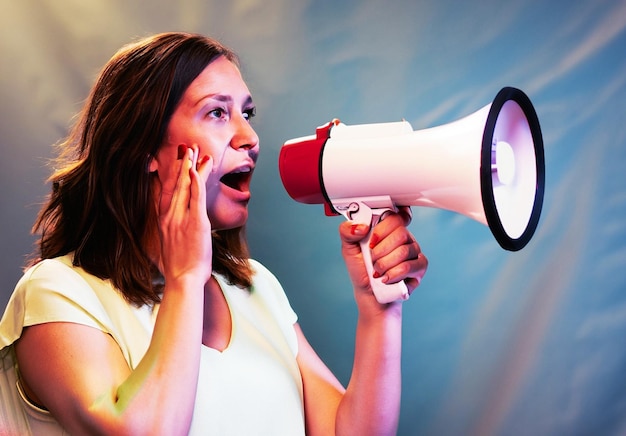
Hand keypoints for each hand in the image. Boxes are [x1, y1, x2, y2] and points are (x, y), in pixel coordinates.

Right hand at [158, 145, 212, 286]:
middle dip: (183, 164)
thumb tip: (172, 228)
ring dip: (191, 166)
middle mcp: (169, 216)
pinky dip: (196, 181)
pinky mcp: (195, 222)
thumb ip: (169, 231)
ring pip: (186, 186)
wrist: (182, 279)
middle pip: (176, 184)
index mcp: (163, 221)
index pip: (166, 191)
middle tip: (188, 147)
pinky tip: (197, 169)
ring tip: (196, 151)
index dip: (171, 174)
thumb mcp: (167, 245)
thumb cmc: (177, 268)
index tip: (177, 161)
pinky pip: (195, 197)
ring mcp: (181, 218)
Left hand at [339, 207, 427, 306]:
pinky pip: (409, 266)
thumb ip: (347, 231)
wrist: (369, 293)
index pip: (393, 216)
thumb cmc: (361, 269)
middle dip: (380, 251)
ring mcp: (414, 250)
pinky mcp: (420, 266)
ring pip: (404, 251)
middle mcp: (404, 236)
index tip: (371, 241)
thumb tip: (362, 226)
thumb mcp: (348, 248)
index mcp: (388, 228)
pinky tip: (387, 279)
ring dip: (384, 264)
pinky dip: (394, 274)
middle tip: (372, 260)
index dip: (382, 229)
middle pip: (400, 233)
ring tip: (377, 272)